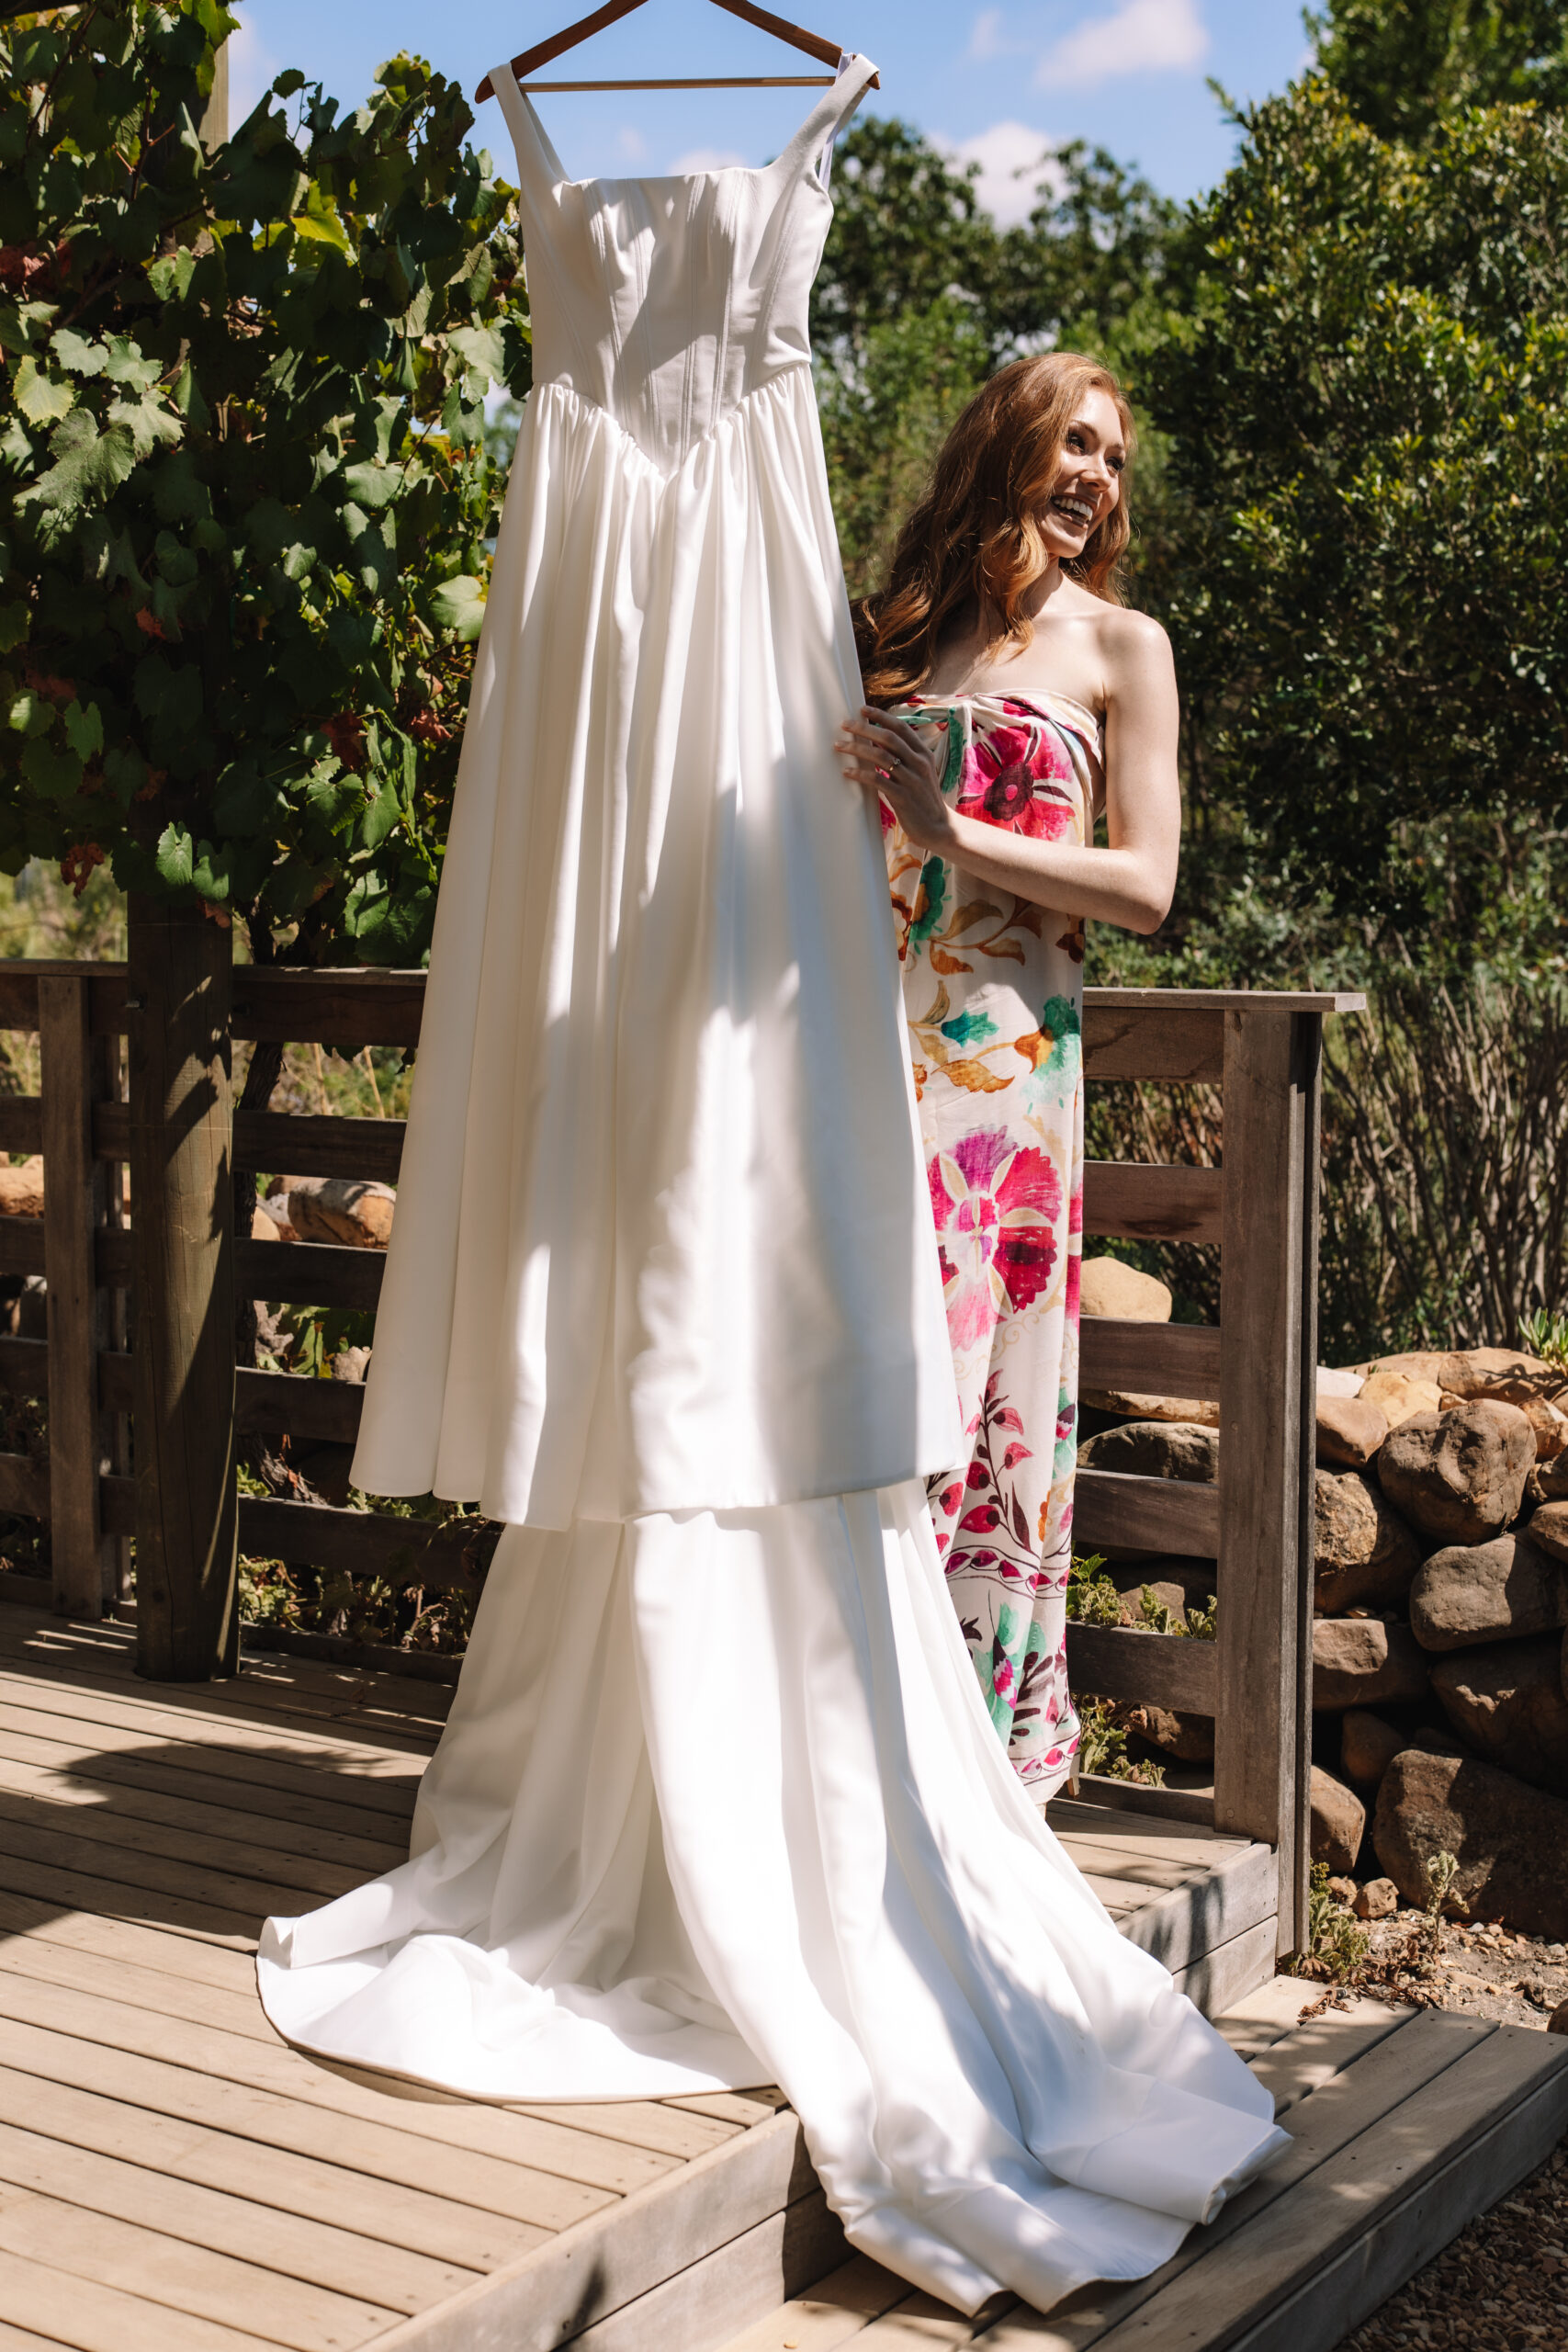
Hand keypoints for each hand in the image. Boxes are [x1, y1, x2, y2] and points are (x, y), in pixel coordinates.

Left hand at [835, 706, 953, 853]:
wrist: (939, 827)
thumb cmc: (924, 799)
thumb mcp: (920, 773)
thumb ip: (905, 757)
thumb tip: (880, 742)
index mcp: (923, 754)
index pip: (901, 728)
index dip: (881, 716)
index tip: (863, 709)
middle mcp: (919, 763)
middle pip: (888, 738)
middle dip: (864, 728)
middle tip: (845, 724)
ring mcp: (911, 780)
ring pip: (880, 756)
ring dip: (856, 748)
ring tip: (839, 745)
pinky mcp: (903, 798)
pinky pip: (878, 780)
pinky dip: (860, 774)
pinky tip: (847, 772)